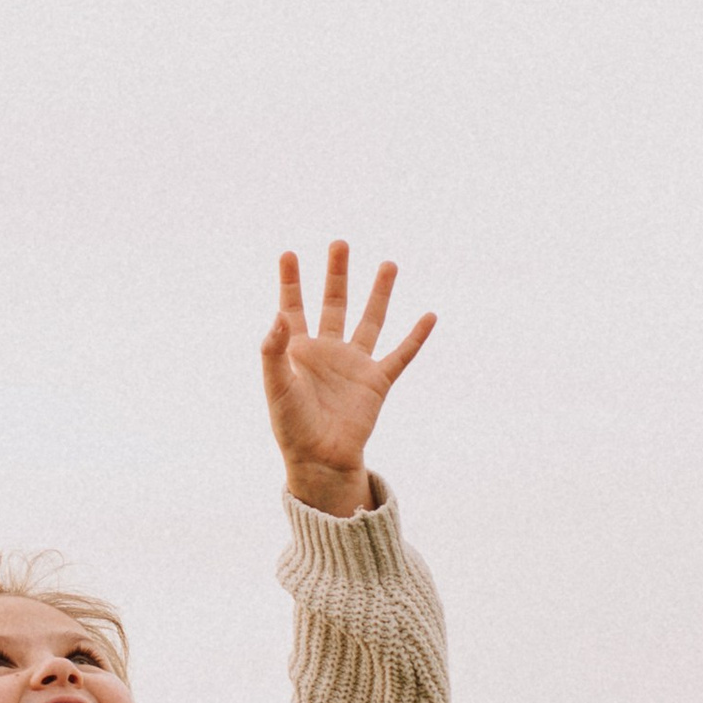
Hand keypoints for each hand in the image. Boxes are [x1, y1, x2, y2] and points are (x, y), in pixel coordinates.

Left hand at [262, 243, 433, 516]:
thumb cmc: (291, 425)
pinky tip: (429, 316)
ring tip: (389, 264)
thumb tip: (277, 316)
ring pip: (370, 320)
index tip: (289, 254)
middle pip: (334, 303)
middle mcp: (328, 351)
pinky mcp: (376, 382)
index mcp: (299, 350)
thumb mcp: (276, 385)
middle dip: (336, 274)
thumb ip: (274, 350)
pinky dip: (415, 337)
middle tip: (340, 243)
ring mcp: (354, 364)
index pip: (293, 307)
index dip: (290, 282)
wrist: (320, 459)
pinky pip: (400, 355)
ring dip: (378, 293)